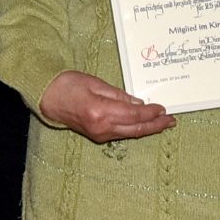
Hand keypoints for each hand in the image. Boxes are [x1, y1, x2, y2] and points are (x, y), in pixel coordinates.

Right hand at [38, 70, 174, 143]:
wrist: (47, 99)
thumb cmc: (67, 85)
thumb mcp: (95, 83)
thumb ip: (118, 96)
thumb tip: (139, 105)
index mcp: (101, 112)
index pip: (134, 115)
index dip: (151, 113)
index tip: (164, 109)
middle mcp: (101, 128)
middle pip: (135, 130)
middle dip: (156, 126)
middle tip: (171, 121)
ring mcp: (99, 135)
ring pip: (130, 134)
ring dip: (147, 129)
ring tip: (162, 123)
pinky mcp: (97, 137)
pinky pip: (121, 134)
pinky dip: (135, 129)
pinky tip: (143, 124)